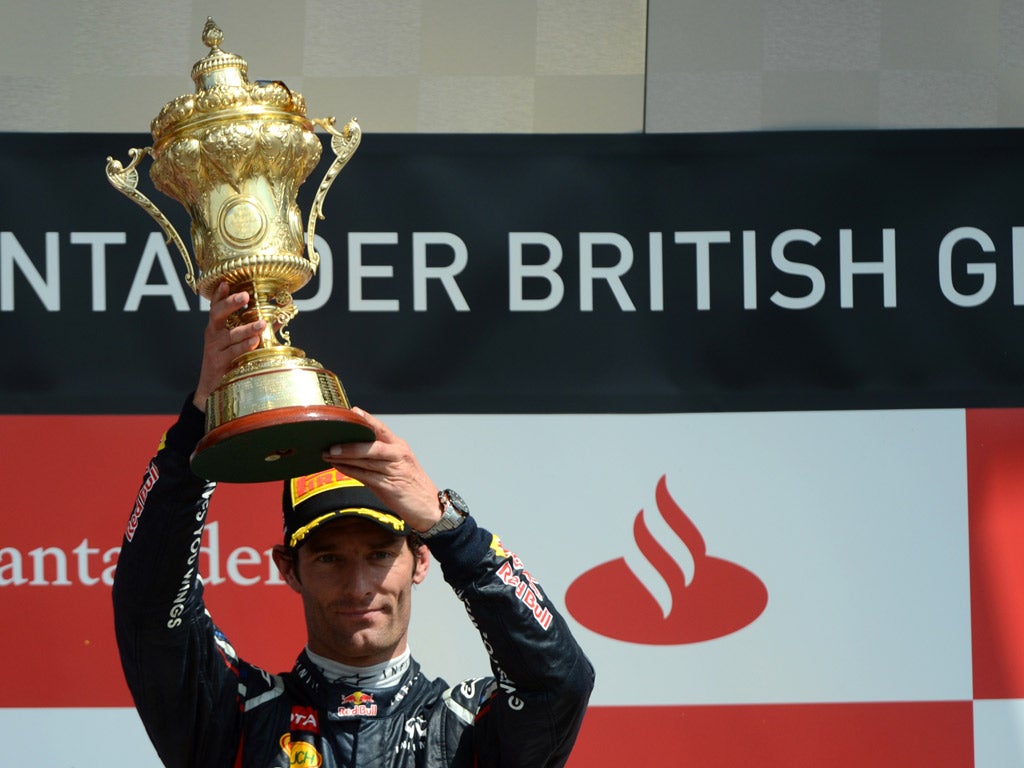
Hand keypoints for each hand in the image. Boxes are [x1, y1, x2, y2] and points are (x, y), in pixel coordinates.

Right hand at [193, 282, 265, 410]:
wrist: (211, 387)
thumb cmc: (228, 360)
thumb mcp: (237, 342)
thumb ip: (256, 327)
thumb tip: (278, 313)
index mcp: (217, 326)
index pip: (216, 306)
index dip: (220, 294)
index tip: (226, 281)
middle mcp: (212, 334)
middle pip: (217, 314)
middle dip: (231, 303)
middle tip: (245, 296)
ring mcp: (214, 348)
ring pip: (229, 334)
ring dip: (246, 328)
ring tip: (261, 323)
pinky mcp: (218, 363)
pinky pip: (233, 352)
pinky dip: (244, 346)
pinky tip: (255, 342)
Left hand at [321, 408, 441, 532]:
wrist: (429, 507)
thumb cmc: (411, 486)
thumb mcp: (396, 466)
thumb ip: (376, 458)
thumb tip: (350, 452)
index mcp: (399, 447)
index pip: (382, 429)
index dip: (367, 420)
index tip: (352, 412)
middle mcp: (398, 455)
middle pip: (371, 446)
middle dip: (349, 445)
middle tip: (330, 444)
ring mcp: (395, 470)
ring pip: (366, 461)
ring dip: (345, 458)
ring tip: (328, 454)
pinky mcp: (390, 486)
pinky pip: (366, 476)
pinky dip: (351, 471)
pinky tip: (339, 467)